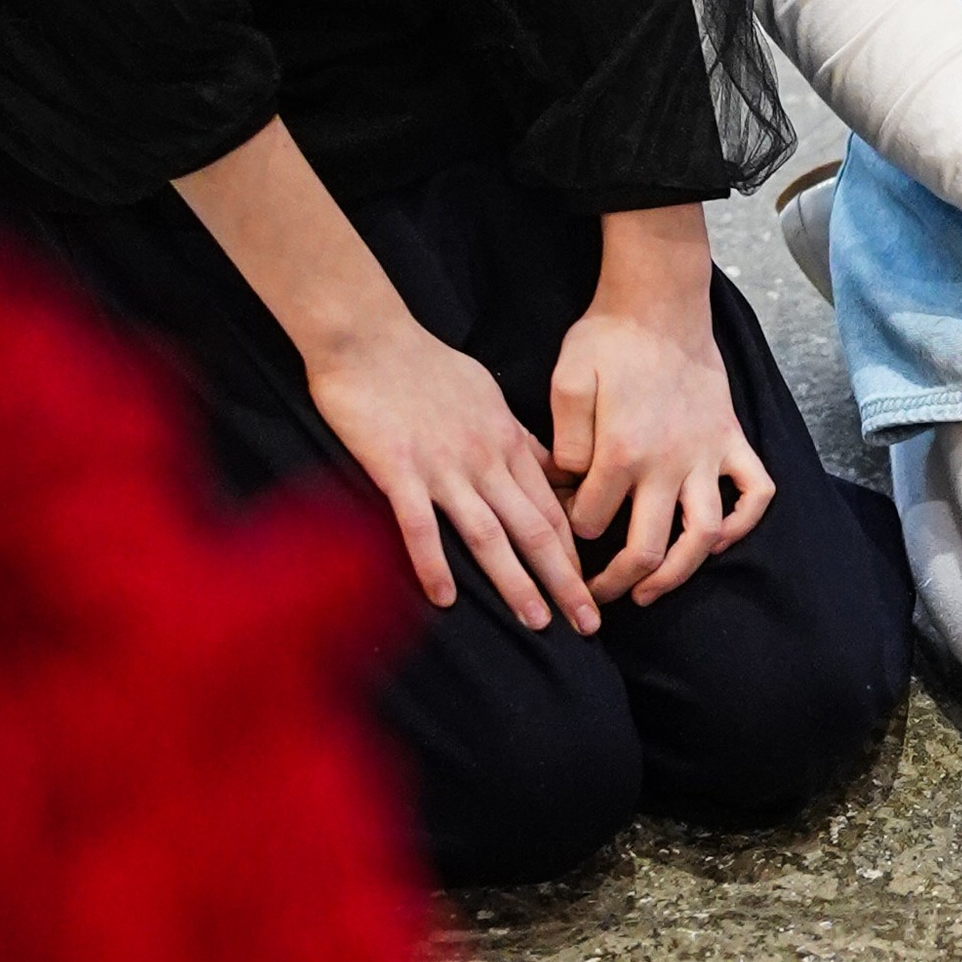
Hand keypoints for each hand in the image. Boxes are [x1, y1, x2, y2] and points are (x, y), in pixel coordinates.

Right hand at [311, 315, 599, 634]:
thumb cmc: (427, 364)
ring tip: (538, 622)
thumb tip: (545, 466)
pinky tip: (446, 600)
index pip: (552, 508)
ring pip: (490, 534)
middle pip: (535, 529)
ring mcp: (443, 467)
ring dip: (516, 582)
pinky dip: (434, 563)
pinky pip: (420, 526)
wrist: (370, 337)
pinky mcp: (398, 469)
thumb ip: (516, 438)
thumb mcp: (488, 397)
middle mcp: (485, 460)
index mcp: (507, 443)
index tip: (591, 588)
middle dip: (566, 580)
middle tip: (590, 625)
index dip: (575, 553)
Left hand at [550, 206, 772, 605]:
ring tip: (652, 592)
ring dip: (679, 573)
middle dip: (616, 581)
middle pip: (647, 547)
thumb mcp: (566, 379)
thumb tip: (566, 484)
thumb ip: (564, 439)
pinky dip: (743, 523)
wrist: (661, 302)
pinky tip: (718, 539)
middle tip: (596, 596)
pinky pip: (755, 492)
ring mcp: (706, 455)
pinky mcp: (732, 441)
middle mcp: (669, 463)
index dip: (568, 534)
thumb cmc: (608, 338)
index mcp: (622, 451)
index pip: (590, 520)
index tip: (555, 533)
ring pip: (704, 534)